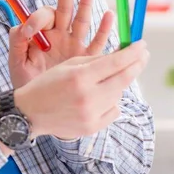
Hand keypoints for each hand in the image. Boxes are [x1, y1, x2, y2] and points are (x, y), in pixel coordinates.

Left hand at [9, 0, 113, 87]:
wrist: (38, 107)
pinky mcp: (86, 59)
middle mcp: (60, 36)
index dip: (38, 19)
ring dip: (85, 3)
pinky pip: (97, 41)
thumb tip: (22, 25)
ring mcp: (74, 45)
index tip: (30, 31)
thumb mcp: (16, 62)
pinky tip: (108, 15)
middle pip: (65, 10)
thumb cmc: (26, 83)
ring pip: (82, 20)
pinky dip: (104, 29)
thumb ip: (16, 41)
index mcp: (42, 35)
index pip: (44, 17)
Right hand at [15, 40, 148, 139]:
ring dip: (118, 84)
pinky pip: (113, 110)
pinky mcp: (93, 127)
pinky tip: (97, 98)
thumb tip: (121, 56)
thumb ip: (94, 61)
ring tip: (105, 79)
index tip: (142, 45)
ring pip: (119, 94)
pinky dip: (110, 102)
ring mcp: (91, 115)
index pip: (115, 62)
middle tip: (143, 56)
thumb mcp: (67, 65)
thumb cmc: (47, 84)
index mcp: (79, 77)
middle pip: (124, 79)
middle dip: (136, 65)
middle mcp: (88, 97)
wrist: (29, 113)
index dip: (132, 53)